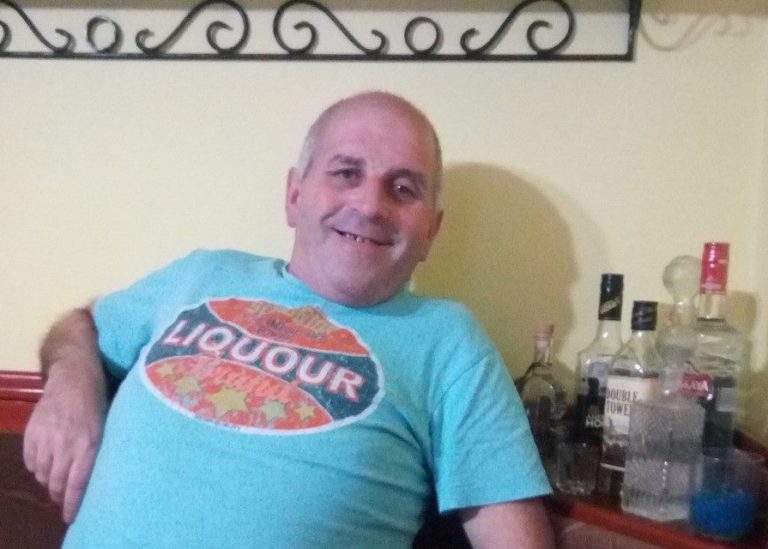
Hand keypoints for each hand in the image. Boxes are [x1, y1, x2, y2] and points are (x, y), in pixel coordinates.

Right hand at [23, 364, 106, 522]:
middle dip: (60, 495)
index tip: (71, 517)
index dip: (73, 503)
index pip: (77, 483)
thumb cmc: (97, 403)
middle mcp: (65, 444)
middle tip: (64, 497)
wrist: (74, 376)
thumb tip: (94, 479)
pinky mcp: (32, 432)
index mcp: (88, 443)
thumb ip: (97, 452)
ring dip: (49, 480)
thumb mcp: (106, 428)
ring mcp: (46, 438)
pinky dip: (37, 467)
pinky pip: (31, 462)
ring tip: (57, 477)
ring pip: (43, 474)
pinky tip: (46, 462)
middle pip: (57, 483)